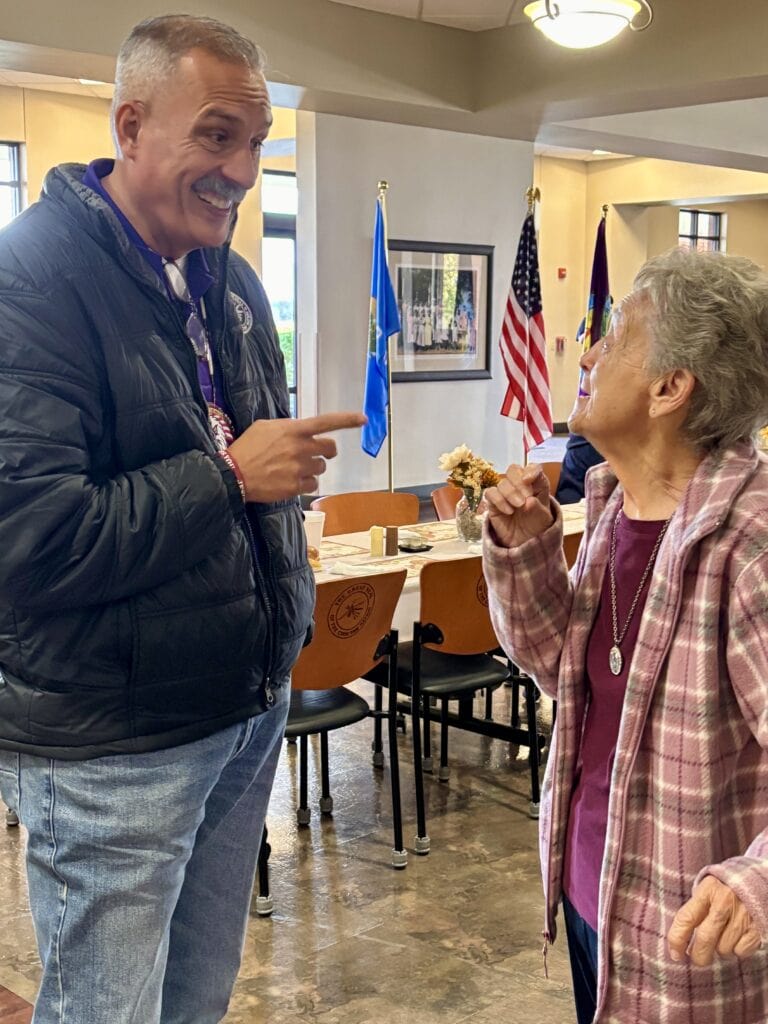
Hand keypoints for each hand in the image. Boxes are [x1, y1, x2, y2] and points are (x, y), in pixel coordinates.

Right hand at [228, 411, 365, 501]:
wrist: (234, 474)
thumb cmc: (247, 448)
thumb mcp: (265, 427)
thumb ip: (287, 427)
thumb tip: (299, 431)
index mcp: (293, 429)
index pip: (326, 422)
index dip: (347, 420)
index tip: (363, 420)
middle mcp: (300, 447)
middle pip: (330, 449)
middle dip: (327, 452)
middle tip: (320, 455)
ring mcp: (299, 468)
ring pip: (321, 468)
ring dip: (313, 468)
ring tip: (294, 469)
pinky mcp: (296, 486)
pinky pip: (313, 485)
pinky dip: (306, 483)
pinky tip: (291, 481)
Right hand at [483, 463, 553, 548]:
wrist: (525, 544)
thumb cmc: (537, 527)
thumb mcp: (544, 518)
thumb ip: (538, 507)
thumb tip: (528, 500)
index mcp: (536, 484)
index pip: (533, 468)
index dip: (530, 470)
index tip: (529, 480)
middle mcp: (520, 485)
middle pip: (514, 470)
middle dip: (519, 483)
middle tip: (525, 498)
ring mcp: (505, 494)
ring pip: (502, 483)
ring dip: (510, 493)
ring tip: (518, 507)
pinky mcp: (493, 503)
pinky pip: (490, 493)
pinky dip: (499, 500)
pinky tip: (508, 511)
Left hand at [667, 876, 761, 965]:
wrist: (759, 882)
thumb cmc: (727, 889)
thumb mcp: (710, 889)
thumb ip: (697, 909)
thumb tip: (681, 940)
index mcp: (708, 890)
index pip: (686, 918)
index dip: (677, 939)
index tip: (675, 954)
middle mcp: (724, 902)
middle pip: (705, 939)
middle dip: (699, 956)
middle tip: (698, 959)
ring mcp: (742, 915)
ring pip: (723, 949)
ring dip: (721, 950)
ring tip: (725, 937)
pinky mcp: (757, 928)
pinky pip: (741, 951)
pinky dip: (738, 950)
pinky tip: (739, 937)